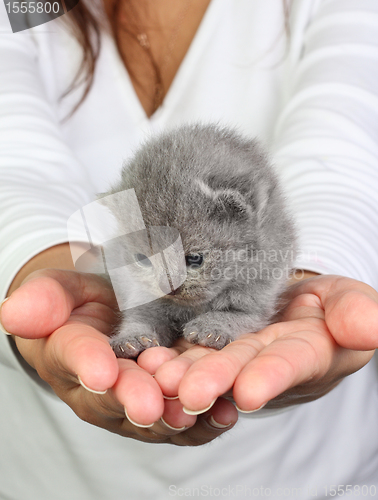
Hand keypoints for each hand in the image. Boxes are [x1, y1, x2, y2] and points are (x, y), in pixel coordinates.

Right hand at [0, 269, 236, 444]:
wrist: (108, 316)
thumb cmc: (82, 302)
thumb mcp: (61, 289)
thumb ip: (44, 299)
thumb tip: (13, 312)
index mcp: (70, 356)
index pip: (76, 359)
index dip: (88, 364)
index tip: (101, 371)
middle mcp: (102, 387)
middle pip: (118, 397)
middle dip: (134, 400)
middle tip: (151, 405)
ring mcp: (137, 396)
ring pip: (155, 414)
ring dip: (174, 415)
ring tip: (194, 411)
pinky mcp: (170, 399)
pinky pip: (186, 417)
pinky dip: (206, 420)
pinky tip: (227, 414)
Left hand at [138, 275, 377, 412]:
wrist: (295, 300)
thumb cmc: (329, 304)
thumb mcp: (349, 300)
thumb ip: (355, 313)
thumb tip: (369, 328)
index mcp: (305, 353)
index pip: (290, 365)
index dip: (271, 377)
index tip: (248, 392)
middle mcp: (265, 360)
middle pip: (241, 368)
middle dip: (216, 379)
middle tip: (188, 392)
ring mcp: (236, 351)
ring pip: (208, 361)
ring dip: (182, 372)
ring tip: (157, 375)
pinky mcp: (211, 340)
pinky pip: (188, 347)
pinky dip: (169, 353)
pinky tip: (146, 356)